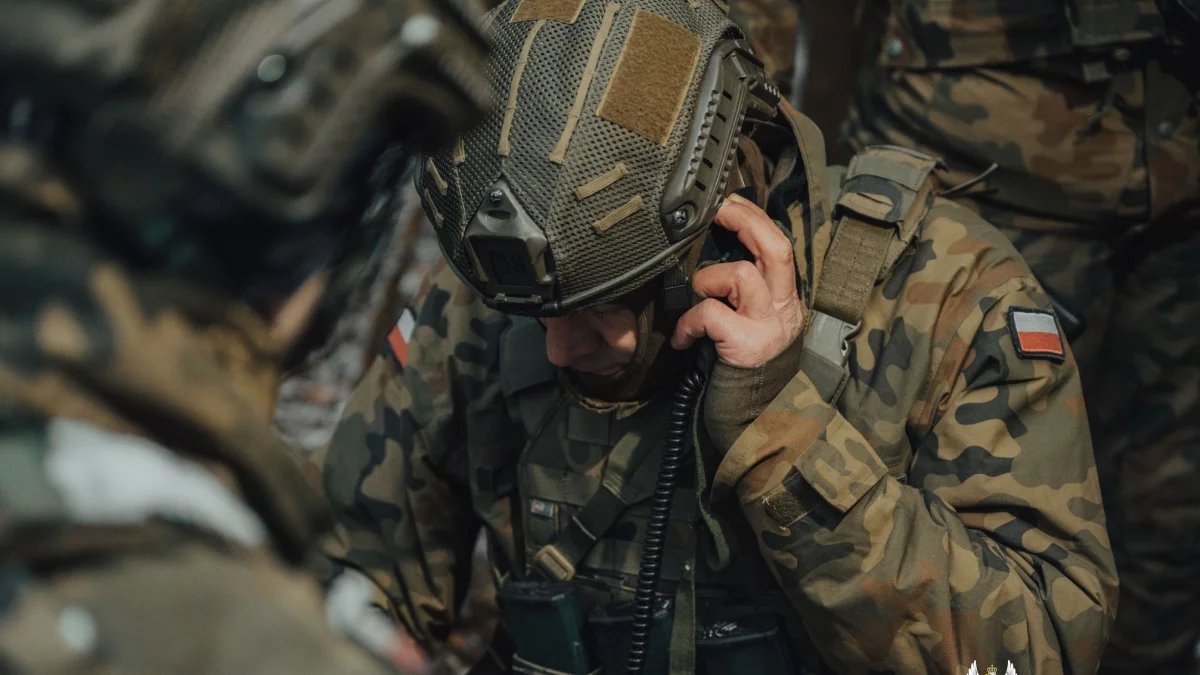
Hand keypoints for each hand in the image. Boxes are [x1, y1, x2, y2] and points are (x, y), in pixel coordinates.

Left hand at [671, 194, 802, 366]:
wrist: (751, 416)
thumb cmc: (740, 362)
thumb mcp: (747, 318)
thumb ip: (739, 289)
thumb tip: (710, 249)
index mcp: (783, 296)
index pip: (778, 244)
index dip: (753, 217)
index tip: (727, 201)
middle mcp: (783, 307)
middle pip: (775, 248)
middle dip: (744, 220)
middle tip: (718, 209)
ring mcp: (767, 326)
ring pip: (742, 275)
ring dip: (710, 280)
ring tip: (700, 298)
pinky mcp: (746, 345)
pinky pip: (710, 314)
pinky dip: (689, 322)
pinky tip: (683, 339)